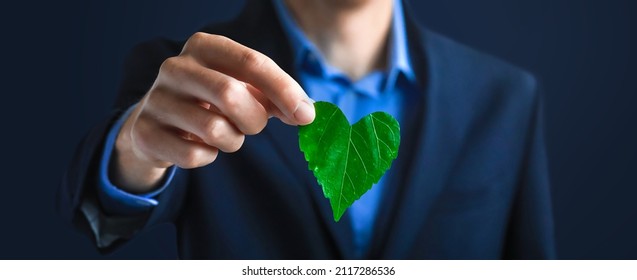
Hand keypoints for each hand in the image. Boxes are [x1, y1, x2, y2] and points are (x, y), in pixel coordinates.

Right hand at [112, 32, 314, 192]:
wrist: (156, 123)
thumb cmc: (210, 102)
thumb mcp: (242, 89)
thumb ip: (276, 97)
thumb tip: (307, 113)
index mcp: (205, 46)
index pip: (252, 62)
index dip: (283, 89)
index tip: (306, 115)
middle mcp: (175, 66)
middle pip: (231, 95)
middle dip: (254, 120)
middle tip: (255, 127)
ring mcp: (156, 99)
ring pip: (214, 130)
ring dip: (232, 140)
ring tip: (225, 134)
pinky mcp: (145, 132)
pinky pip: (194, 155)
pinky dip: (209, 157)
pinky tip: (200, 147)